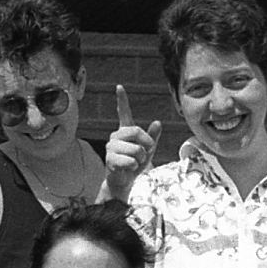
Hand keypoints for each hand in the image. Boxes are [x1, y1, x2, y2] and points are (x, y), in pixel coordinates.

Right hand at [103, 85, 161, 201]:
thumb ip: (152, 137)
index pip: (124, 113)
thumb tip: (158, 122)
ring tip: (134, 163)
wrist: (124, 181)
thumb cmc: (135, 164)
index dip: (122, 100)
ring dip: (140, 159)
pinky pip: (129, 160)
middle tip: (144, 154)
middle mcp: (116, 136)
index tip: (119, 86)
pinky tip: (128, 168)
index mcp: (125, 131)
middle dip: (146, 144)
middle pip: (136, 131)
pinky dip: (133, 167)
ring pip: (135, 148)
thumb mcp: (148, 150)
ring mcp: (111, 147)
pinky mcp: (109, 158)